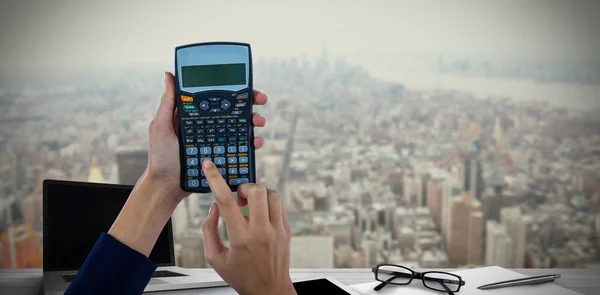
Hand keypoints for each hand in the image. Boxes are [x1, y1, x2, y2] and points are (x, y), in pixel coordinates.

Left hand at [108, 72, 268, 256]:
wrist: (167, 186)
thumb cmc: (160, 157)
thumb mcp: (161, 126)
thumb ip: (168, 102)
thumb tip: (169, 75)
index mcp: (194, 115)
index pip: (215, 97)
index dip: (230, 89)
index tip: (245, 85)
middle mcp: (207, 126)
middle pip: (232, 110)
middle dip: (249, 103)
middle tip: (260, 100)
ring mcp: (216, 140)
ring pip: (239, 127)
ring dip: (253, 121)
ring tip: (259, 122)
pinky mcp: (222, 155)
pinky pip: (240, 147)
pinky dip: (251, 143)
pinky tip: (256, 142)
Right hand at [201, 160, 295, 294]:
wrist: (269, 290)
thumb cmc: (242, 276)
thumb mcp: (215, 258)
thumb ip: (209, 230)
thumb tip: (213, 207)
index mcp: (241, 238)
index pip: (227, 200)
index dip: (216, 179)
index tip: (210, 166)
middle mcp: (261, 231)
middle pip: (255, 191)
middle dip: (244, 186)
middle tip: (238, 196)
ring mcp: (277, 230)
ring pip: (271, 194)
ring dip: (258, 193)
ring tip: (250, 204)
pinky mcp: (287, 230)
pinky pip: (280, 205)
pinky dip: (268, 202)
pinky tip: (260, 212)